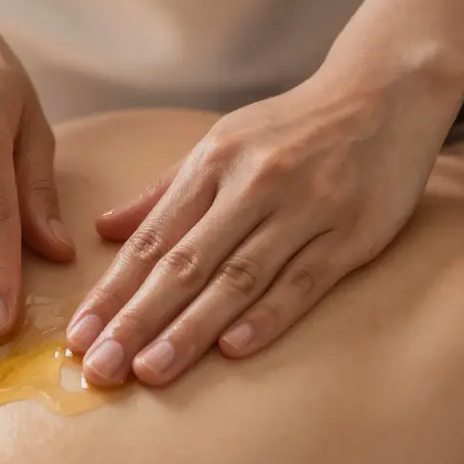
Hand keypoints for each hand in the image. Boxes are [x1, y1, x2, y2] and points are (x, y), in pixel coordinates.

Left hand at [66, 62, 463, 386]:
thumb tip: (103, 229)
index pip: (151, 240)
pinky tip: (232, 350)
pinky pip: (303, 280)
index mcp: (212, 164)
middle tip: (100, 367)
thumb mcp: (220, 143)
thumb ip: (163, 192)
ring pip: (237, 279)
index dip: (112, 291)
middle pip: (185, 264)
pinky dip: (268, 316)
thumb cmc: (291, 127)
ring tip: (151, 371)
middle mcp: (251, 186)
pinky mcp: (352, 233)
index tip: (78, 335)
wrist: (385, 92)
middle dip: (136, 320)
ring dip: (190, 329)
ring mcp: (303, 210)